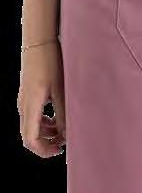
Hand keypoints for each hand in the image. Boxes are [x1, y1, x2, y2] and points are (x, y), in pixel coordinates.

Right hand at [17, 39, 66, 157]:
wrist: (39, 41)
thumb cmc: (50, 62)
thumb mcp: (61, 90)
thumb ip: (63, 114)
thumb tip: (67, 135)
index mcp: (30, 106)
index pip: (30, 140)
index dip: (43, 150)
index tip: (60, 150)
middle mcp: (23, 105)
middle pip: (29, 136)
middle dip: (46, 143)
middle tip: (64, 143)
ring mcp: (23, 100)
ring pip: (31, 127)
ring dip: (46, 133)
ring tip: (64, 129)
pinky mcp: (27, 95)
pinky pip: (32, 116)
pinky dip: (43, 122)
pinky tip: (57, 117)